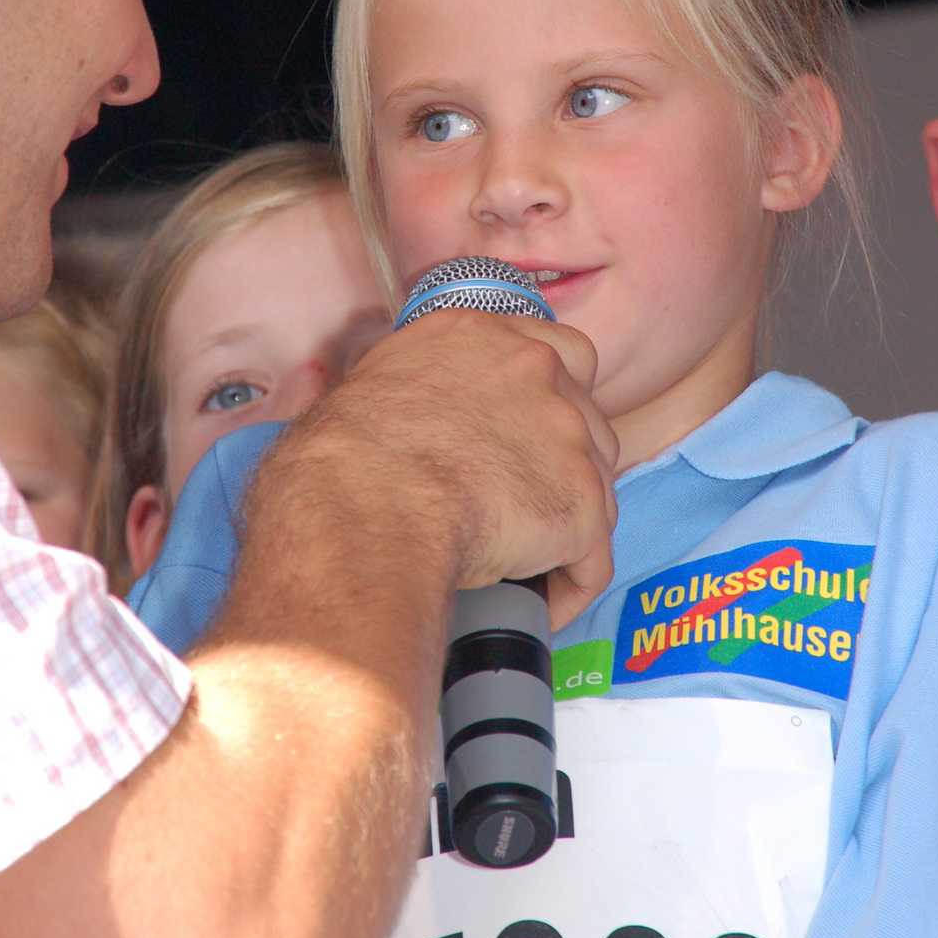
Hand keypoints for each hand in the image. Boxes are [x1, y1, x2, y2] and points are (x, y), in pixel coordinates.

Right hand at [299, 308, 616, 628]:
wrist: (364, 504)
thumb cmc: (344, 458)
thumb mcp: (373, 383)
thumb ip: (418, 382)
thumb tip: (399, 409)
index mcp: (482, 336)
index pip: (558, 352)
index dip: (553, 400)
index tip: (534, 436)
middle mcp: (535, 369)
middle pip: (585, 421)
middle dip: (562, 467)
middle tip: (521, 506)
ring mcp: (566, 434)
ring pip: (593, 488)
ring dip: (567, 523)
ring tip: (526, 562)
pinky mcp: (578, 502)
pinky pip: (590, 558)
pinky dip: (569, 584)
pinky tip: (542, 602)